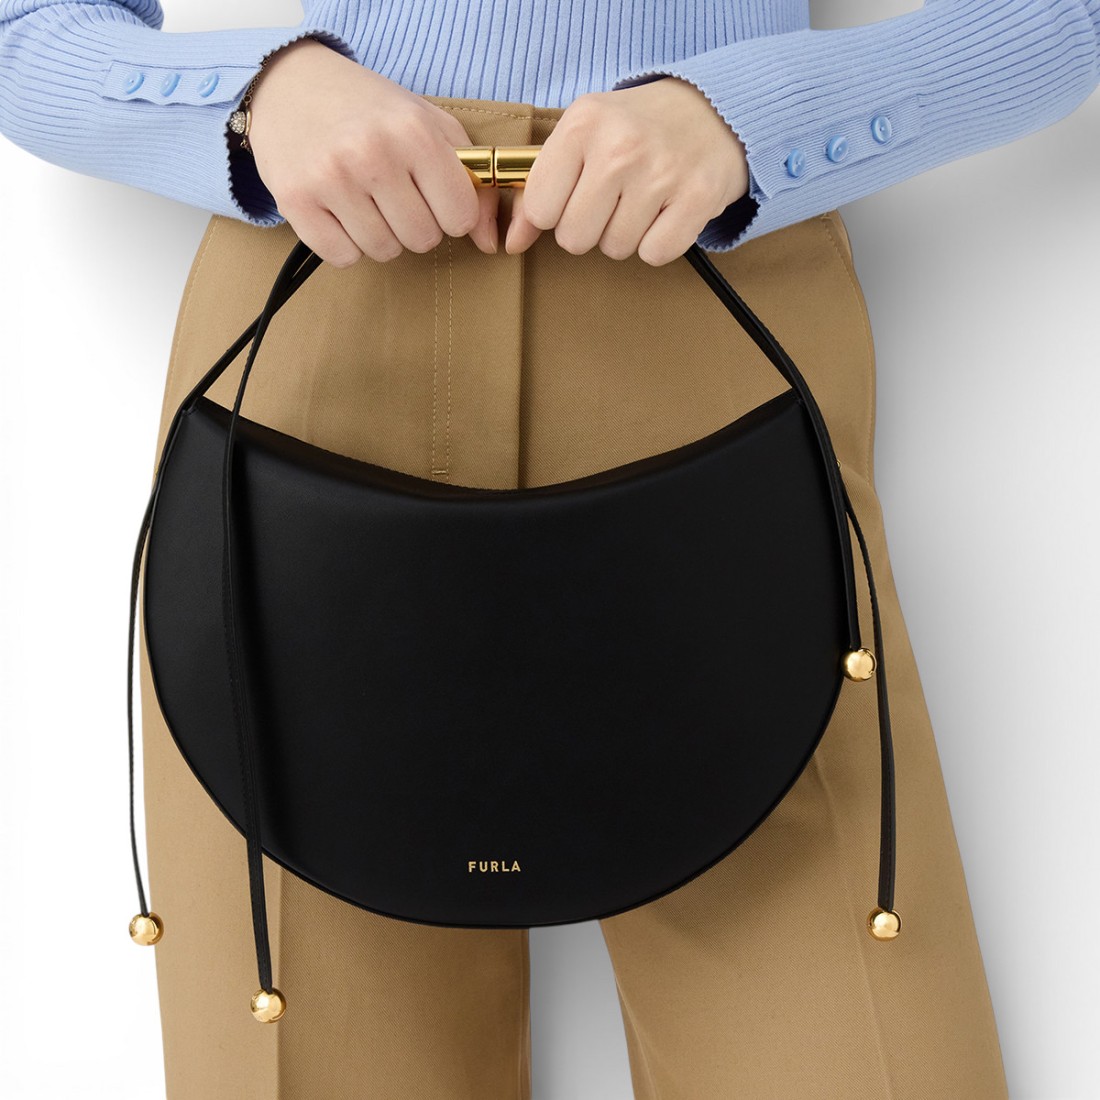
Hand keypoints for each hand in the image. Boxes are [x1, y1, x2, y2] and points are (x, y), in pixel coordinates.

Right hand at [247, 38, 499, 265]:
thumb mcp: (430, 127)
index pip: (459, 218)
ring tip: (364, 199)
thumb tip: (491, 244)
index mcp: (414, 131)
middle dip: (414, 225)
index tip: (432, 195)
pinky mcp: (295, 199)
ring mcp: (330, 178)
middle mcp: (373, 153)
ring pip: (383, 251)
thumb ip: (472, 182)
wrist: (290, 83)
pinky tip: (338, 210)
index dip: (450, 212)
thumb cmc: (370, 111)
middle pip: (422, 239)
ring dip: (380, 235)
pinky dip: (345, 243)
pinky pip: (342, 257)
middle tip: (393, 195)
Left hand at [504, 77, 748, 265]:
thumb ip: (540, 189)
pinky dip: (659, 243)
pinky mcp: (697, 198)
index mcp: (583, 123)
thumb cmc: (636, 129)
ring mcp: (661, 172)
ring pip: (616, 248)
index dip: (556, 212)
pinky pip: (655, 254)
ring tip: (643, 200)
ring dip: (626, 235)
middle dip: (590, 229)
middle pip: (575, 239)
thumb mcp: (582, 138)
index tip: (576, 194)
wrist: (714, 109)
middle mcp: (620, 146)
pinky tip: (667, 212)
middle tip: (613, 200)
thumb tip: (511, 242)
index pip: (541, 209)